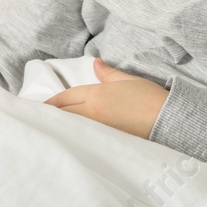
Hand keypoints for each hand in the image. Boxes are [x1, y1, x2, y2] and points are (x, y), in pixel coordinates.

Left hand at [44, 56, 168, 139]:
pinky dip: (74, 137)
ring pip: (70, 127)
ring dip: (59, 126)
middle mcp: (92, 112)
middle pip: (62, 113)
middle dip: (49, 115)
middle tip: (36, 120)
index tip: (37, 107)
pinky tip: (70, 140)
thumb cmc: (152, 99)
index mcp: (95, 94)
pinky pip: (83, 138)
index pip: (64, 97)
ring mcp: (98, 129)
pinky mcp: (106, 143)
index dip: (49, 103)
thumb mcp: (129, 81)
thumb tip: (96, 63)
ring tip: (47, 130)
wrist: (171, 122)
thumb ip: (108, 74)